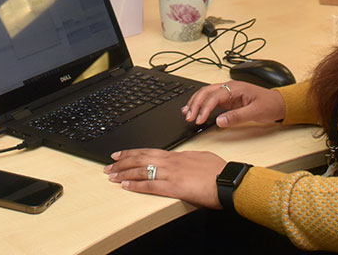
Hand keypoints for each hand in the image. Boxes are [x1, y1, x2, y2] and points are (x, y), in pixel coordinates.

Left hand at [104, 148, 226, 208]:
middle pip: (142, 158)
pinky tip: (125, 185)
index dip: (134, 153)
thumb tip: (185, 160)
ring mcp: (171, 173)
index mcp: (178, 155)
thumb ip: (190, 159)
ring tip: (111, 175)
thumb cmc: (219, 171)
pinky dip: (136, 185)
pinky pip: (150, 185)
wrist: (227, 180)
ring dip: (124, 172)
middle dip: (123, 161)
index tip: (121, 154)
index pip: (150, 152)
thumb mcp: (203, 158)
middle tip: (109, 163)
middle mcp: (172, 162)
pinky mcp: (173, 186)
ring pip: (142, 170)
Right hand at [182, 81, 285, 126]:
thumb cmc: (269, 105)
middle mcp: (230, 87)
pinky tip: (194, 110)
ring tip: (187, 113)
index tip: (199, 119)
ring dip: (195, 103)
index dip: (204, 107)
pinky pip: (211, 100)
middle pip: (206, 92)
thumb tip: (219, 121)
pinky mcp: (228, 99)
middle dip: (195, 104)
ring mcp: (228, 92)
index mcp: (236, 87)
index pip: (215, 96)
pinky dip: (201, 104)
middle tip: (189, 117)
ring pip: (206, 94)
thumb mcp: (255, 112)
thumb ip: (237, 116)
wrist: (278, 103)